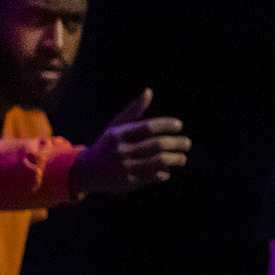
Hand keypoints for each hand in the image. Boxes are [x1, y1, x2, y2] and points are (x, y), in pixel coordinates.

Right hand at [70, 90, 189, 195]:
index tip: (179, 125)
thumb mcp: (115, 126)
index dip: (166, 125)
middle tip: (187, 143)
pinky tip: (167, 170)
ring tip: (182, 158)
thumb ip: (133, 111)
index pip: (148, 127)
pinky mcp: (129, 182)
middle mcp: (122, 150)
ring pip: (158, 161)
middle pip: (157, 145)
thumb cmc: (107, 145)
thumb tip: (149, 91)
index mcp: (119, 134)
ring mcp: (125, 167)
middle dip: (177, 143)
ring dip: (175, 159)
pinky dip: (164, 173)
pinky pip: (153, 176)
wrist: (86, 172)